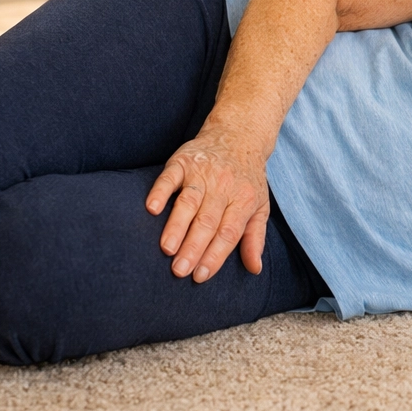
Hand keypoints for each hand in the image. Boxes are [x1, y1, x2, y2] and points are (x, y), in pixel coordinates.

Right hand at [146, 131, 269, 281]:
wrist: (238, 134)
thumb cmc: (247, 178)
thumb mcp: (259, 206)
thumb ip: (255, 238)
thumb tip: (255, 269)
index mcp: (244, 199)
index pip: (229, 232)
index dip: (215, 255)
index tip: (201, 275)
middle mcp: (223, 186)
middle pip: (207, 221)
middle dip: (193, 248)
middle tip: (179, 271)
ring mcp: (202, 173)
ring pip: (189, 202)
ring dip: (177, 226)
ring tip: (167, 248)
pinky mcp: (183, 161)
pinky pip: (170, 177)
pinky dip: (160, 191)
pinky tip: (152, 208)